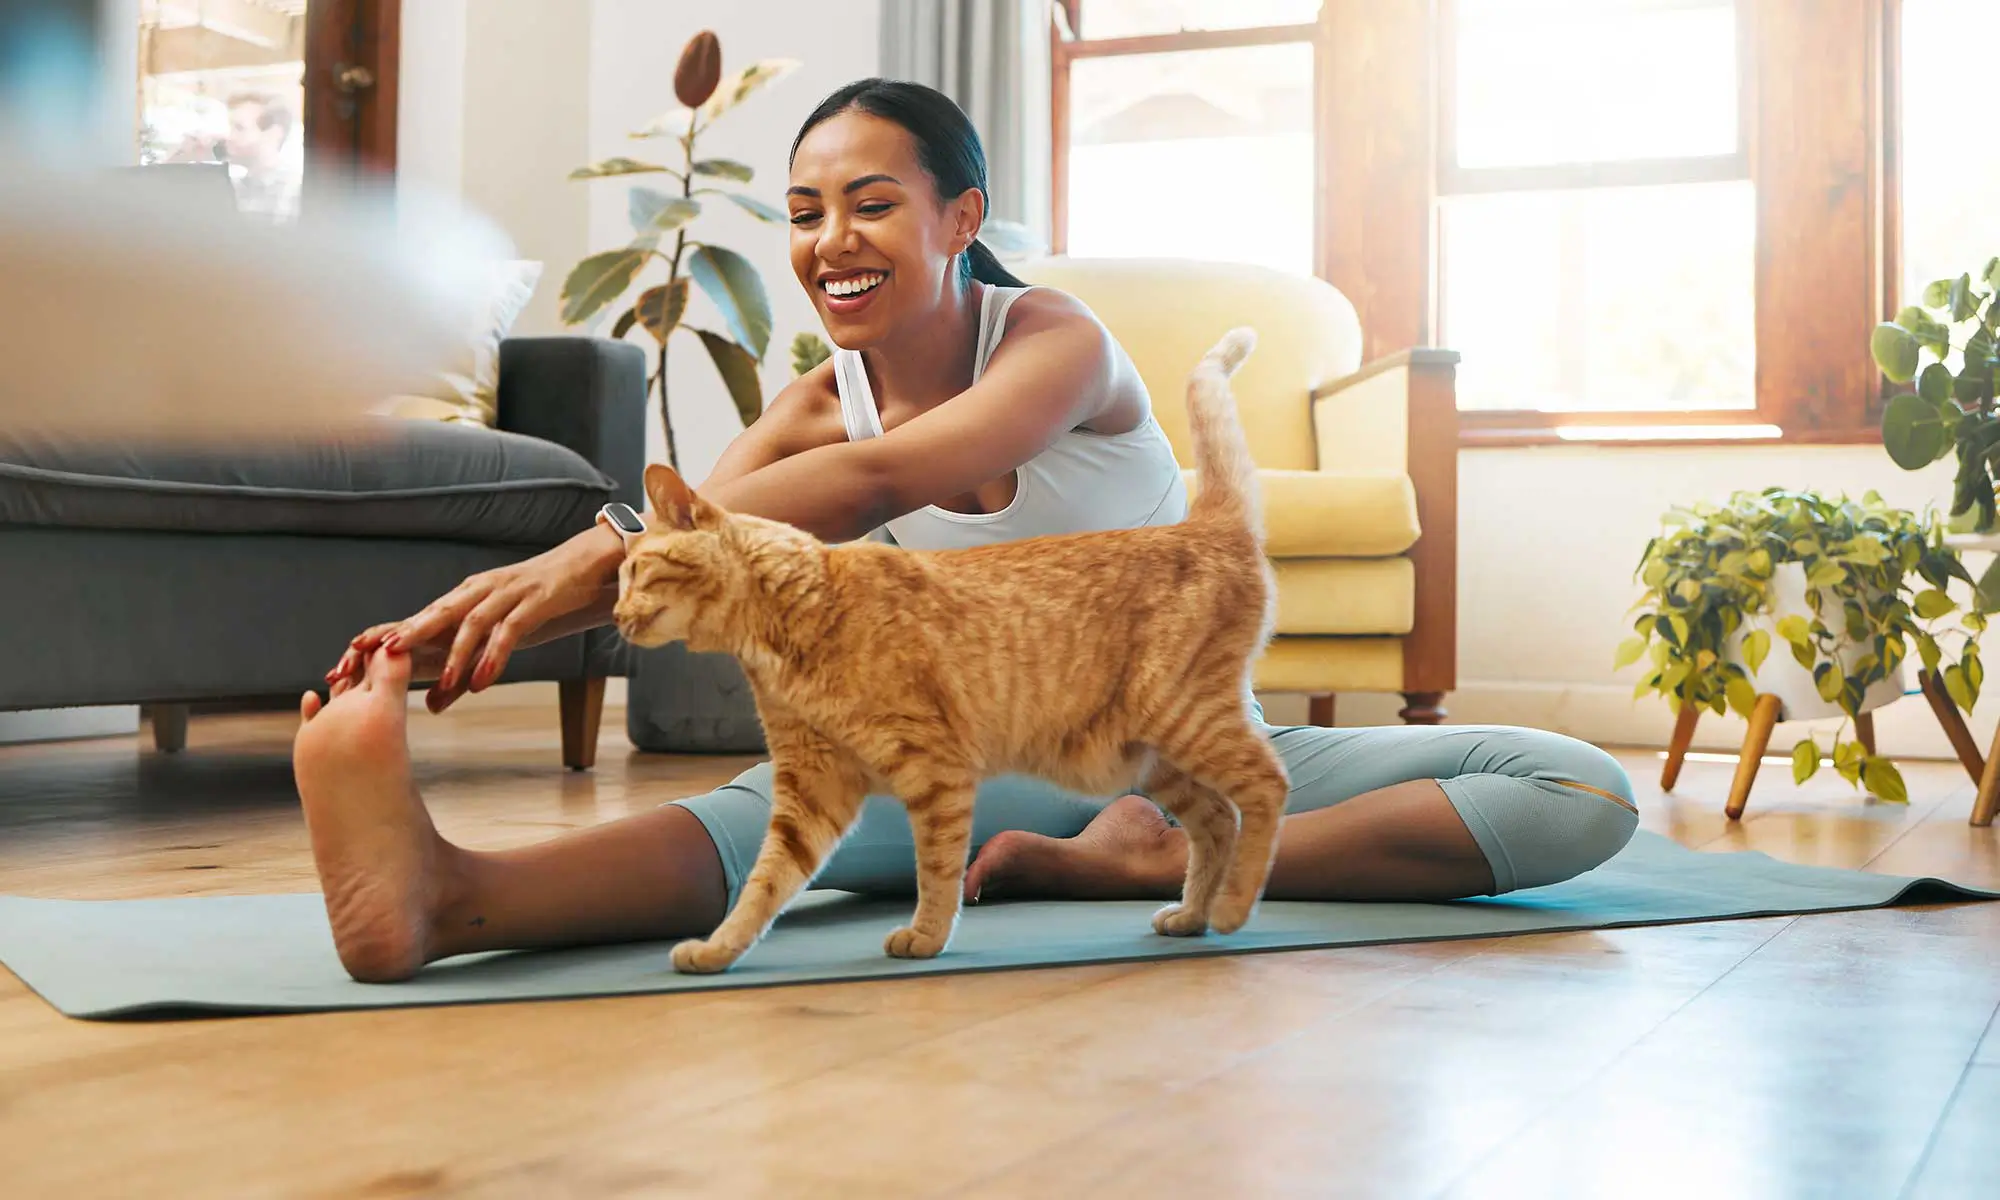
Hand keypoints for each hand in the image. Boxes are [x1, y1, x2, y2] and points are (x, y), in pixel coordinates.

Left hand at [331, 525, 624, 711]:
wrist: (584, 565)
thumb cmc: (536, 601)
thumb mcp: (497, 631)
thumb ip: (465, 667)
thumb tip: (430, 705)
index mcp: (466, 595)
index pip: (422, 614)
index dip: (389, 632)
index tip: (353, 651)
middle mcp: (481, 590)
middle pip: (438, 612)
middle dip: (409, 634)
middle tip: (380, 656)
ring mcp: (508, 593)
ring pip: (473, 624)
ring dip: (456, 655)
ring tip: (441, 684)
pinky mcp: (536, 601)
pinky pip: (510, 630)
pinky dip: (495, 655)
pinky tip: (484, 680)